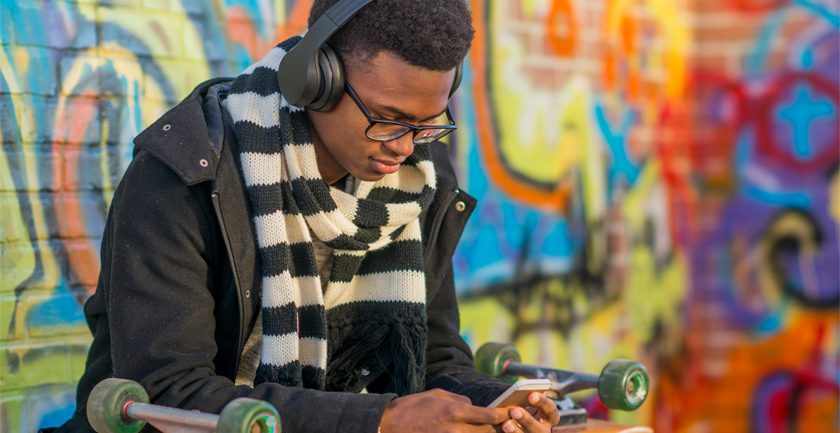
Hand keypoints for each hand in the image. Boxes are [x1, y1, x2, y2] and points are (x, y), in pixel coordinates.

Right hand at [378, 389, 509, 432]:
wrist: (391, 425)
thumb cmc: (414, 407)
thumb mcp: (438, 395)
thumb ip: (459, 400)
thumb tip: (474, 407)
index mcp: (455, 412)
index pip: (488, 416)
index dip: (503, 415)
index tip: (511, 413)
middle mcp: (456, 429)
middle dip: (500, 429)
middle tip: (510, 425)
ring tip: (494, 431)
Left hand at [499, 392, 560, 432]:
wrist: (518, 427)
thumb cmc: (521, 411)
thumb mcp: (526, 405)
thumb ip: (527, 400)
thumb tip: (524, 390)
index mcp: (549, 418)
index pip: (550, 409)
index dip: (542, 402)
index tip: (531, 395)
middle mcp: (544, 431)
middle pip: (539, 428)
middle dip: (527, 420)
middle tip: (514, 411)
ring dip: (516, 431)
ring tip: (505, 424)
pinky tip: (502, 428)